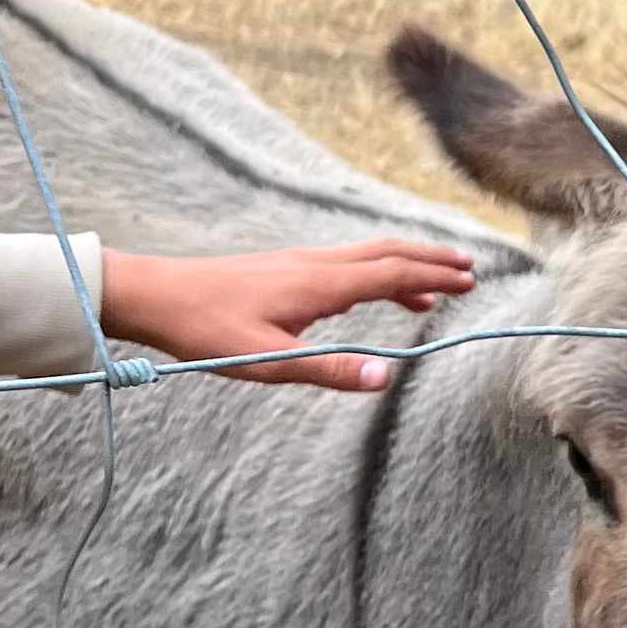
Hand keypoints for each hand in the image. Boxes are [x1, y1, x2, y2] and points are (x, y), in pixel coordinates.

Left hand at [100, 238, 478, 390]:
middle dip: (430, 259)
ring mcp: (300, 262)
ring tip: (435, 286)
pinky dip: (376, 271)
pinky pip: (347, 262)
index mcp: (319, 284)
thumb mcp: (269, 361)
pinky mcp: (286, 268)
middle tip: (469, 268)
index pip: (392, 273)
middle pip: (387, 252)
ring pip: (367, 254)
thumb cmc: (206, 330)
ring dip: (406, 264)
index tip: (469, 280)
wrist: (157, 295)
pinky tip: (373, 293)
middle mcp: (315, 264)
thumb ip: (329, 368)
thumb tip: (385, 376)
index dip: (434, 276)